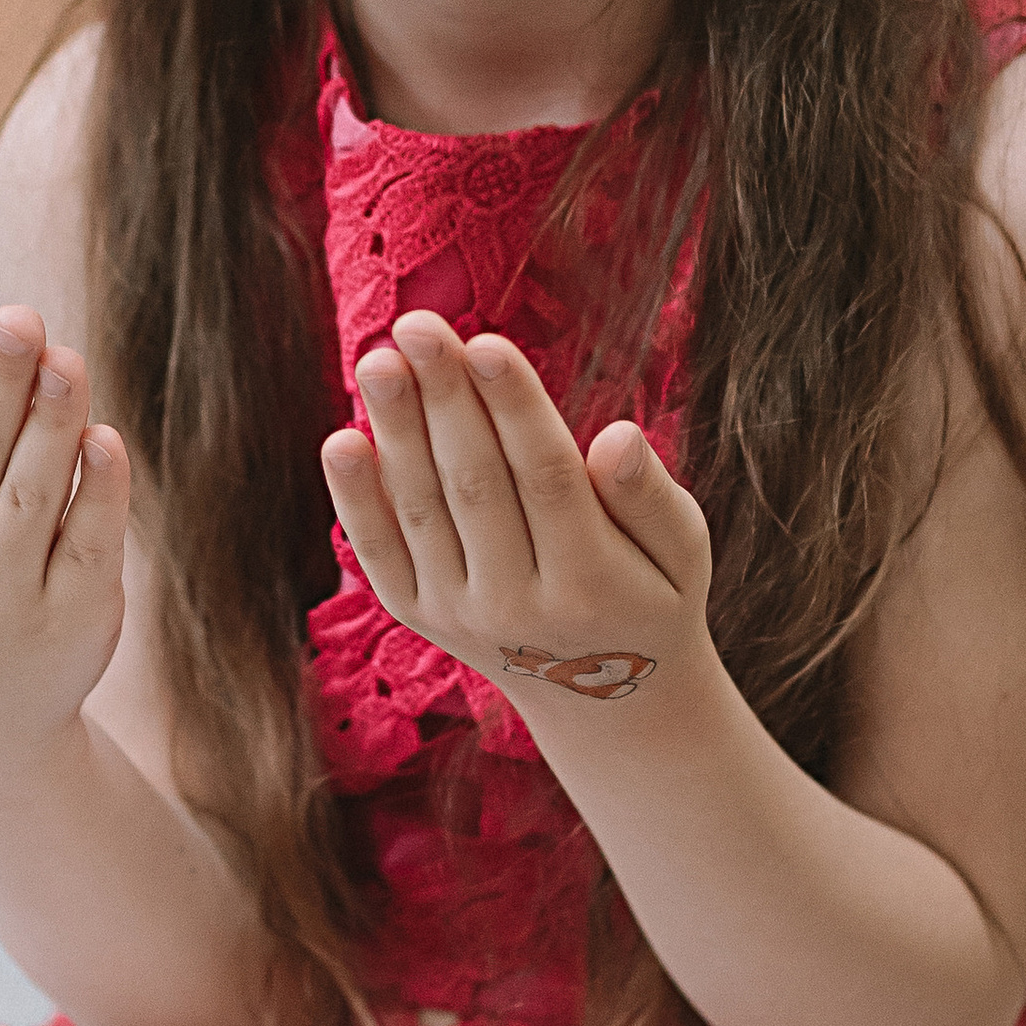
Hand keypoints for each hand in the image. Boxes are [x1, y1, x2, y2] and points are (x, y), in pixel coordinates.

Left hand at [322, 313, 711, 711]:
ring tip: (379, 360)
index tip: (487, 344)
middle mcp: (518, 605)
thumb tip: (617, 436)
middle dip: (445, 400)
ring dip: (396, 432)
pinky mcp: (420, 615)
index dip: (515, 410)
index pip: (546, 479)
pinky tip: (341, 441)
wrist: (601, 701)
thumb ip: (649, 497)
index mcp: (592, 583)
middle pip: (476, 486)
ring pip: (423, 510)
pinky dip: (356, 500)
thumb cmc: (651, 596)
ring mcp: (462, 614)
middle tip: (417, 325)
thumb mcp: (684, 553)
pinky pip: (381, 554)